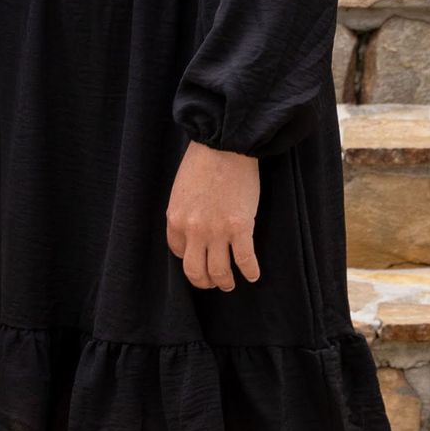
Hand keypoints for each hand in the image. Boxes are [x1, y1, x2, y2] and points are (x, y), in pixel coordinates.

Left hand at [166, 142, 261, 290]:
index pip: (178, 253)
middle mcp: (194, 230)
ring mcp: (217, 231)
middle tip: (213, 283)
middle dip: (204, 282)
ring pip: (219, 272)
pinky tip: (253, 276)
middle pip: (195, 270)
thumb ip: (185, 212)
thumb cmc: (204, 161)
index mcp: (176, 219)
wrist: (225, 145)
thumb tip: (193, 229)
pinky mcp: (240, 227)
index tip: (199, 259)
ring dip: (225, 282)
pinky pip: (244, 260)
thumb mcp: (182, 189)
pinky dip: (250, 272)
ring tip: (230, 284)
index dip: (189, 259)